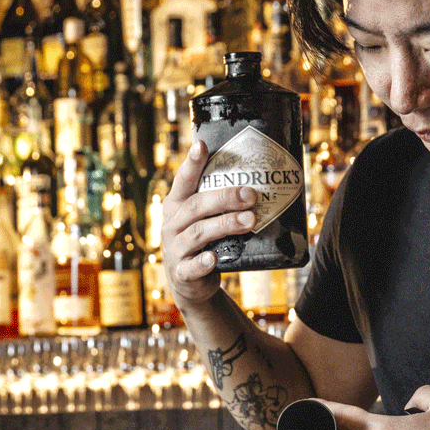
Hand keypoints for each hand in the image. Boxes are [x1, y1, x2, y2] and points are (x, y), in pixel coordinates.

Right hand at [160, 140, 257, 311]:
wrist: (190, 283)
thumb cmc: (203, 242)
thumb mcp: (203, 219)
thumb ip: (218, 202)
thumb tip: (258, 181)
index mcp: (177, 205)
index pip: (183, 181)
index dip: (192, 164)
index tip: (202, 146)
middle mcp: (172, 224)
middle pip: (197, 206)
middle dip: (225, 198)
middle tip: (251, 194)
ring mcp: (175, 248)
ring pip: (199, 233)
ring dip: (225, 224)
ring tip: (250, 220)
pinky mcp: (182, 273)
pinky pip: (191, 267)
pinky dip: (203, 263)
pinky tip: (214, 259)